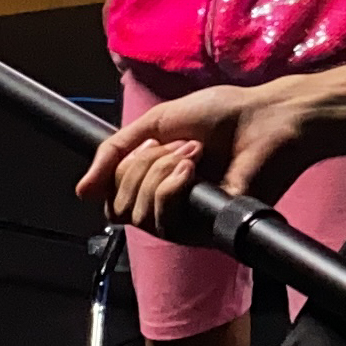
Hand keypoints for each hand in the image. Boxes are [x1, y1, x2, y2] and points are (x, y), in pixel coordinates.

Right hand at [75, 76, 316, 235]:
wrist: (263, 120)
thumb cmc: (221, 115)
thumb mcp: (156, 122)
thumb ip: (116, 152)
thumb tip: (82, 192)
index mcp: (154, 178)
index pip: (111, 194)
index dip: (119, 169)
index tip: (149, 143)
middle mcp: (166, 203)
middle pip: (119, 206)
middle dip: (141, 166)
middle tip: (176, 145)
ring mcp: (186, 220)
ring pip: (138, 216)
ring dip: (158, 174)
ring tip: (190, 153)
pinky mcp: (205, 231)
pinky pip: (165, 222)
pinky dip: (170, 189)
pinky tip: (191, 170)